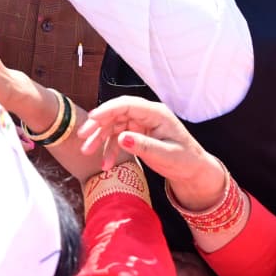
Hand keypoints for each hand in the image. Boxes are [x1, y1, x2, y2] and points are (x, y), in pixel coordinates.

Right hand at [78, 97, 224, 209]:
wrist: (193, 170)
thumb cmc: (184, 160)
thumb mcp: (166, 155)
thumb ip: (144, 146)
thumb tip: (122, 138)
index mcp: (156, 113)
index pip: (128, 105)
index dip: (108, 109)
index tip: (92, 118)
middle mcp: (147, 115)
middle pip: (117, 113)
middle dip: (98, 124)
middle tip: (83, 136)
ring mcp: (141, 124)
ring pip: (114, 125)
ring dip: (100, 138)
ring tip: (87, 152)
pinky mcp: (137, 133)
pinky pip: (118, 137)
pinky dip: (110, 149)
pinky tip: (105, 163)